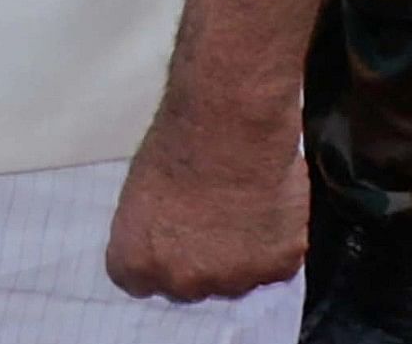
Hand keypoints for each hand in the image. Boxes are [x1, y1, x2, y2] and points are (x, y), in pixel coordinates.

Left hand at [106, 108, 307, 302]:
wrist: (229, 126)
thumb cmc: (175, 143)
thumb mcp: (139, 191)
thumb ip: (151, 232)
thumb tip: (167, 238)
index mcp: (135, 261)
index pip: (138, 282)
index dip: (157, 257)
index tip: (168, 237)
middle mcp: (181, 282)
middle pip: (189, 285)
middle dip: (198, 260)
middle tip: (209, 220)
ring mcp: (232, 280)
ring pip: (236, 279)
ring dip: (239, 255)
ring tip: (242, 208)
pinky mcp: (277, 268)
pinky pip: (276, 264)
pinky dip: (275, 242)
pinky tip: (268, 207)